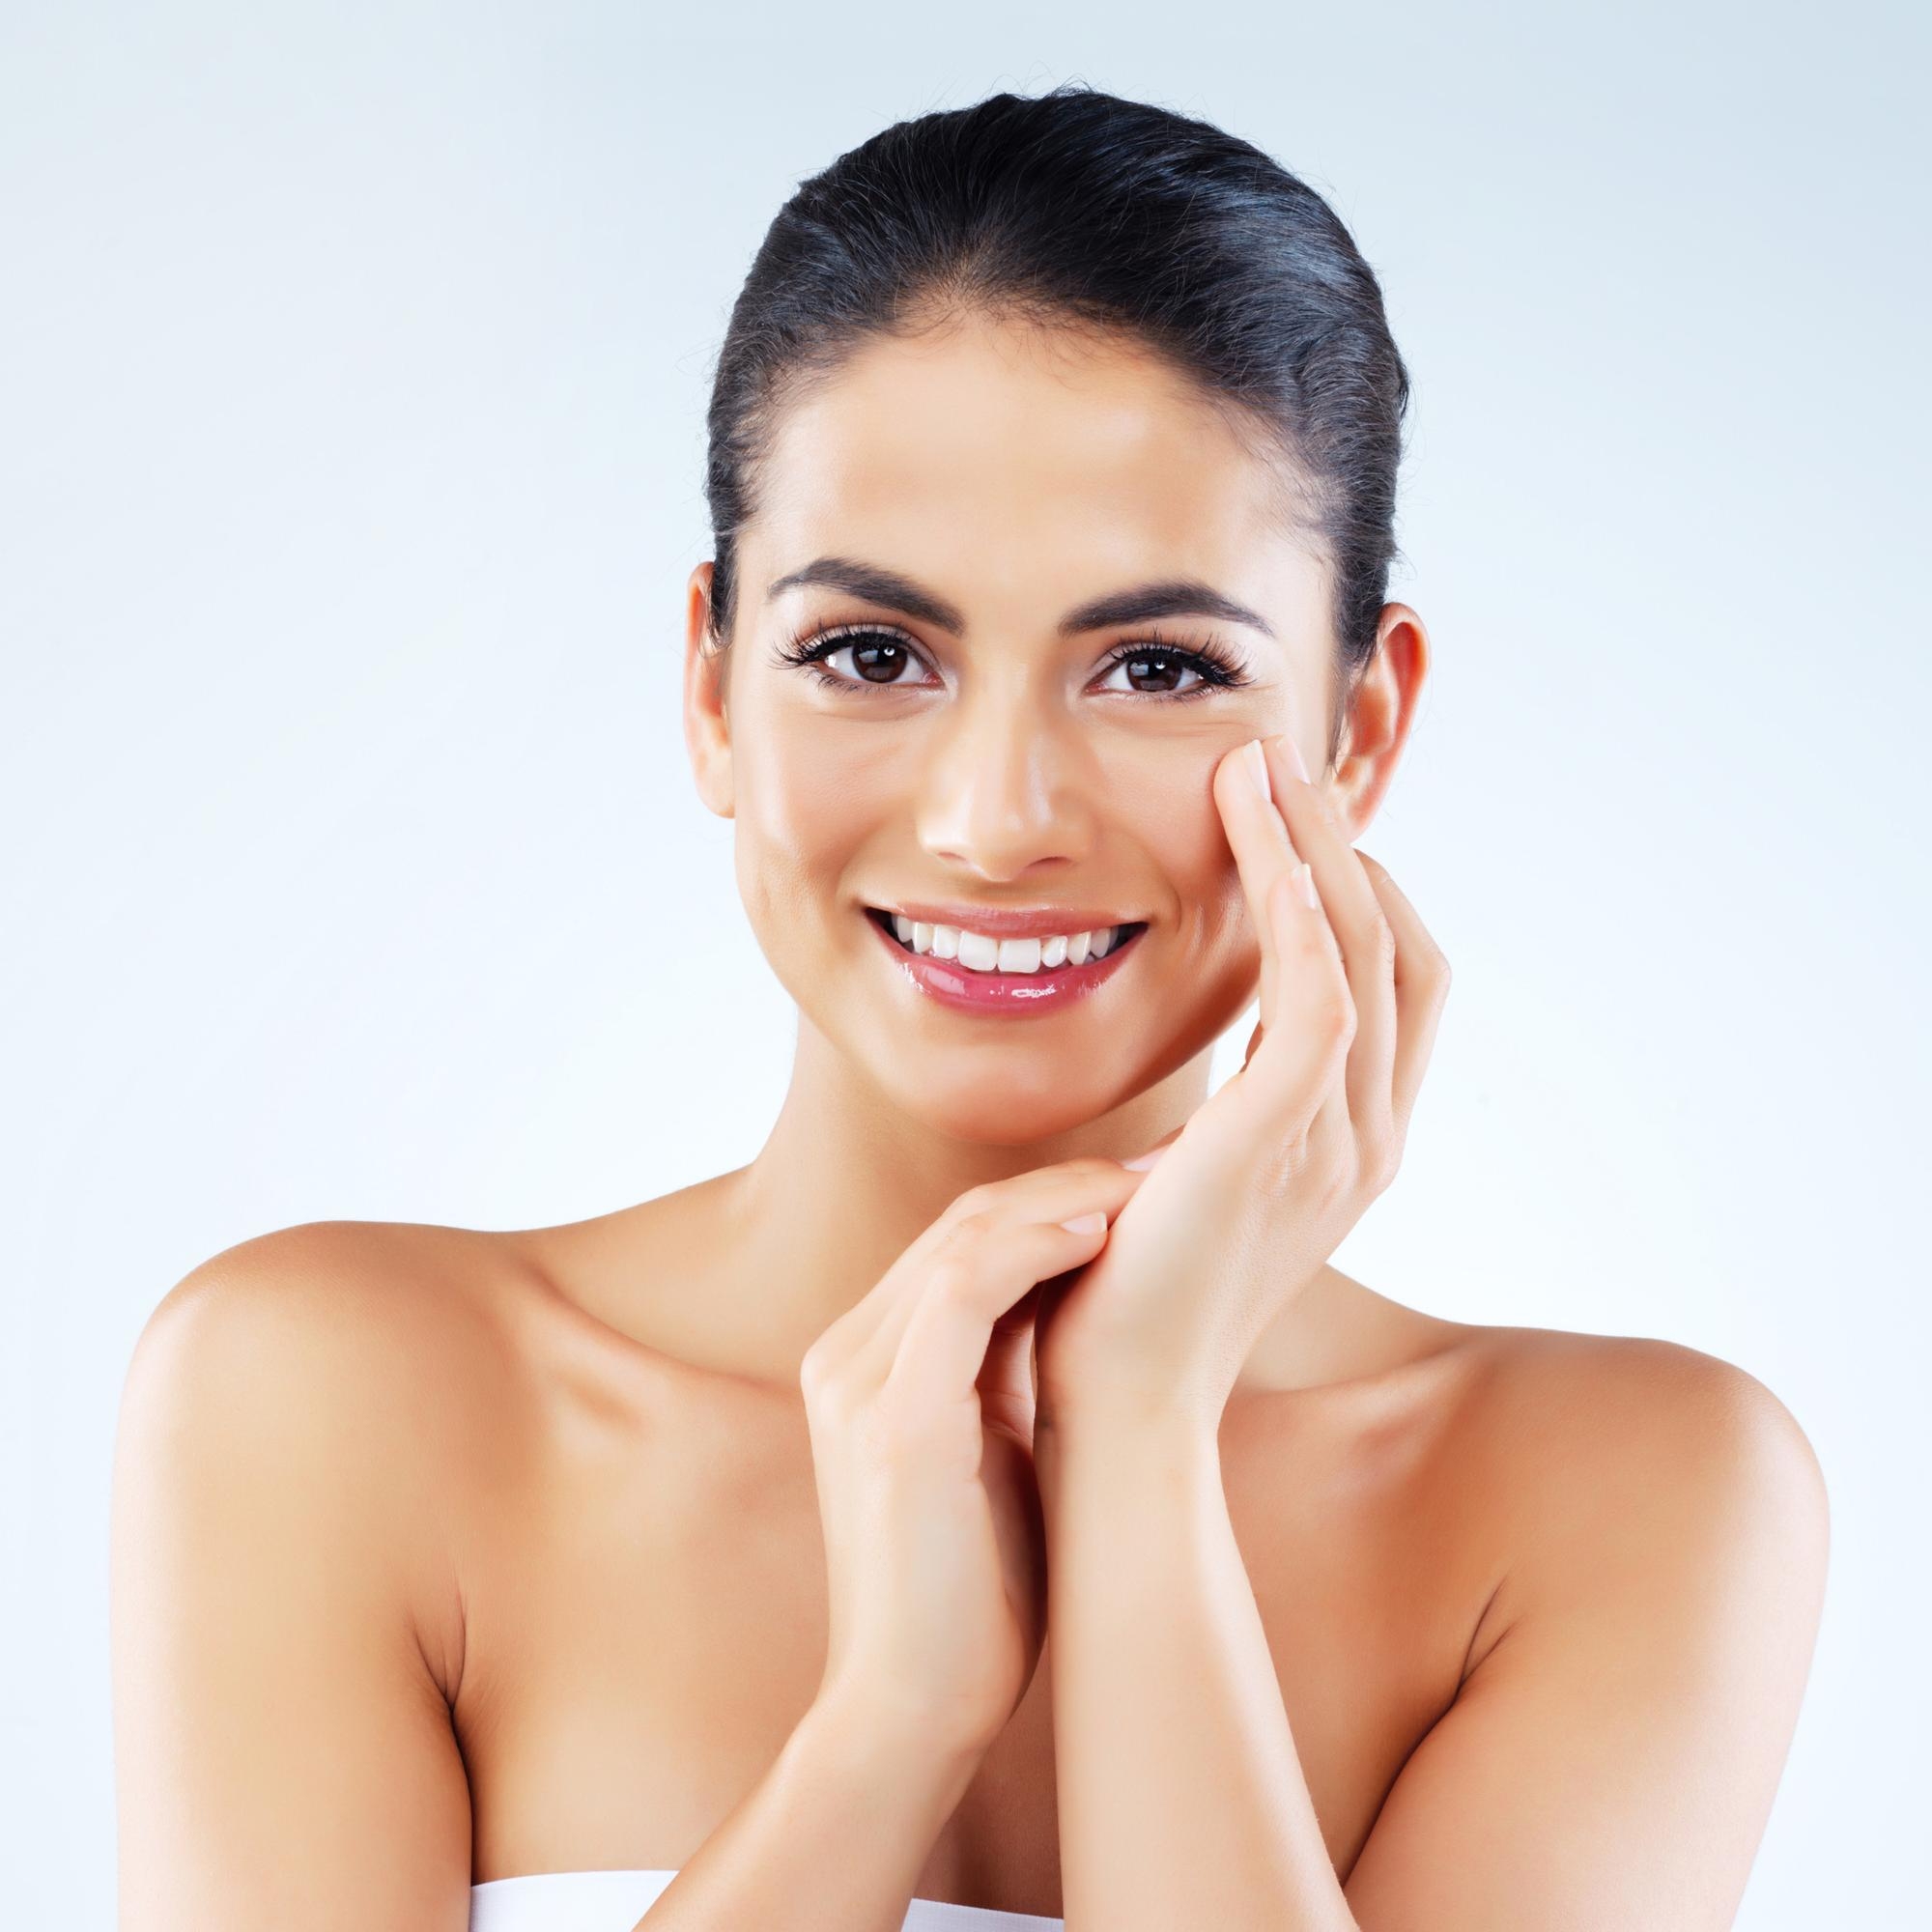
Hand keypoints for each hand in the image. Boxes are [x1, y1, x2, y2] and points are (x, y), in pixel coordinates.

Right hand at [798, 1158, 1151, 1752]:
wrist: (915, 1708)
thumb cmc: (972, 1594)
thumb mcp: (994, 1451)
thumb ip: (1008, 1373)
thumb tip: (1081, 1304)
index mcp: (865, 1361)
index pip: (956, 1242)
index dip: (1046, 1200)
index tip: (1136, 1190)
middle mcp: (846, 1356)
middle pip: (960, 1224)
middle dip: (1064, 1184)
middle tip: (1159, 1169)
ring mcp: (857, 1384)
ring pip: (962, 1240)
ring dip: (1060, 1201)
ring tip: (1145, 1190)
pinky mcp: (891, 1421)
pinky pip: (962, 1292)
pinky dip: (1034, 1248)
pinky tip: (1099, 1233)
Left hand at [1031, 728, 1450, 1437]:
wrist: (1115, 1403)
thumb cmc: (1128, 1291)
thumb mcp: (1193, 1179)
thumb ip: (1221, 1112)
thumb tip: (1195, 1056)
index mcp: (1351, 1143)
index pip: (1399, 984)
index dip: (1359, 891)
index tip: (1290, 823)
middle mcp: (1368, 1137)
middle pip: (1399, 948)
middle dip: (1343, 845)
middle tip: (1277, 761)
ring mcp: (1338, 1142)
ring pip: (1363, 950)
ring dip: (1315, 846)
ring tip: (1256, 766)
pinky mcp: (1280, 1138)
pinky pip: (1318, 990)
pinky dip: (1296, 902)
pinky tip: (1254, 837)